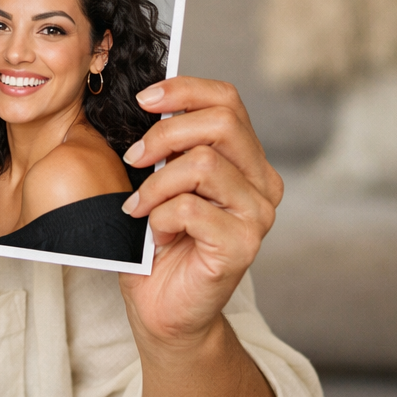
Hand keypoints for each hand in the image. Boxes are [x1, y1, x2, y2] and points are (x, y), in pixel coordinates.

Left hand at [117, 77, 282, 350]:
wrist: (162, 306)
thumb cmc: (156, 240)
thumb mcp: (157, 179)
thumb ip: (165, 144)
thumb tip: (144, 100)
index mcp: (245, 160)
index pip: (227, 101)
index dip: (184, 90)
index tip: (143, 99)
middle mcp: (261, 183)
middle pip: (222, 122)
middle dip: (166, 133)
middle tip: (135, 158)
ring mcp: (257, 215)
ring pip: (203, 163)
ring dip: (156, 183)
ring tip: (141, 207)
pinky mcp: (242, 245)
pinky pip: (191, 208)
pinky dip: (160, 216)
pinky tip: (156, 234)